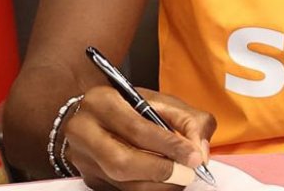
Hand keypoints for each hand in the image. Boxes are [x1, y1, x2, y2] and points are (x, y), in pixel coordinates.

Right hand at [64, 85, 216, 190]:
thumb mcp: (161, 101)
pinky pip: (121, 190)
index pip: (137, 129)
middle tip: (187, 173)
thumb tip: (199, 153)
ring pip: (121, 182)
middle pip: (122, 162)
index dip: (169, 146)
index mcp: (102, 102)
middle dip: (161, 171)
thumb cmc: (129, 105)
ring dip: (158, 184)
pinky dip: (148, 187)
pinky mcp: (90, 178)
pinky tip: (163, 180)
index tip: (194, 157)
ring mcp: (84, 158)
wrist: (93, 113)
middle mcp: (84, 131)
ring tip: (179, 176)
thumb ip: (188, 121)